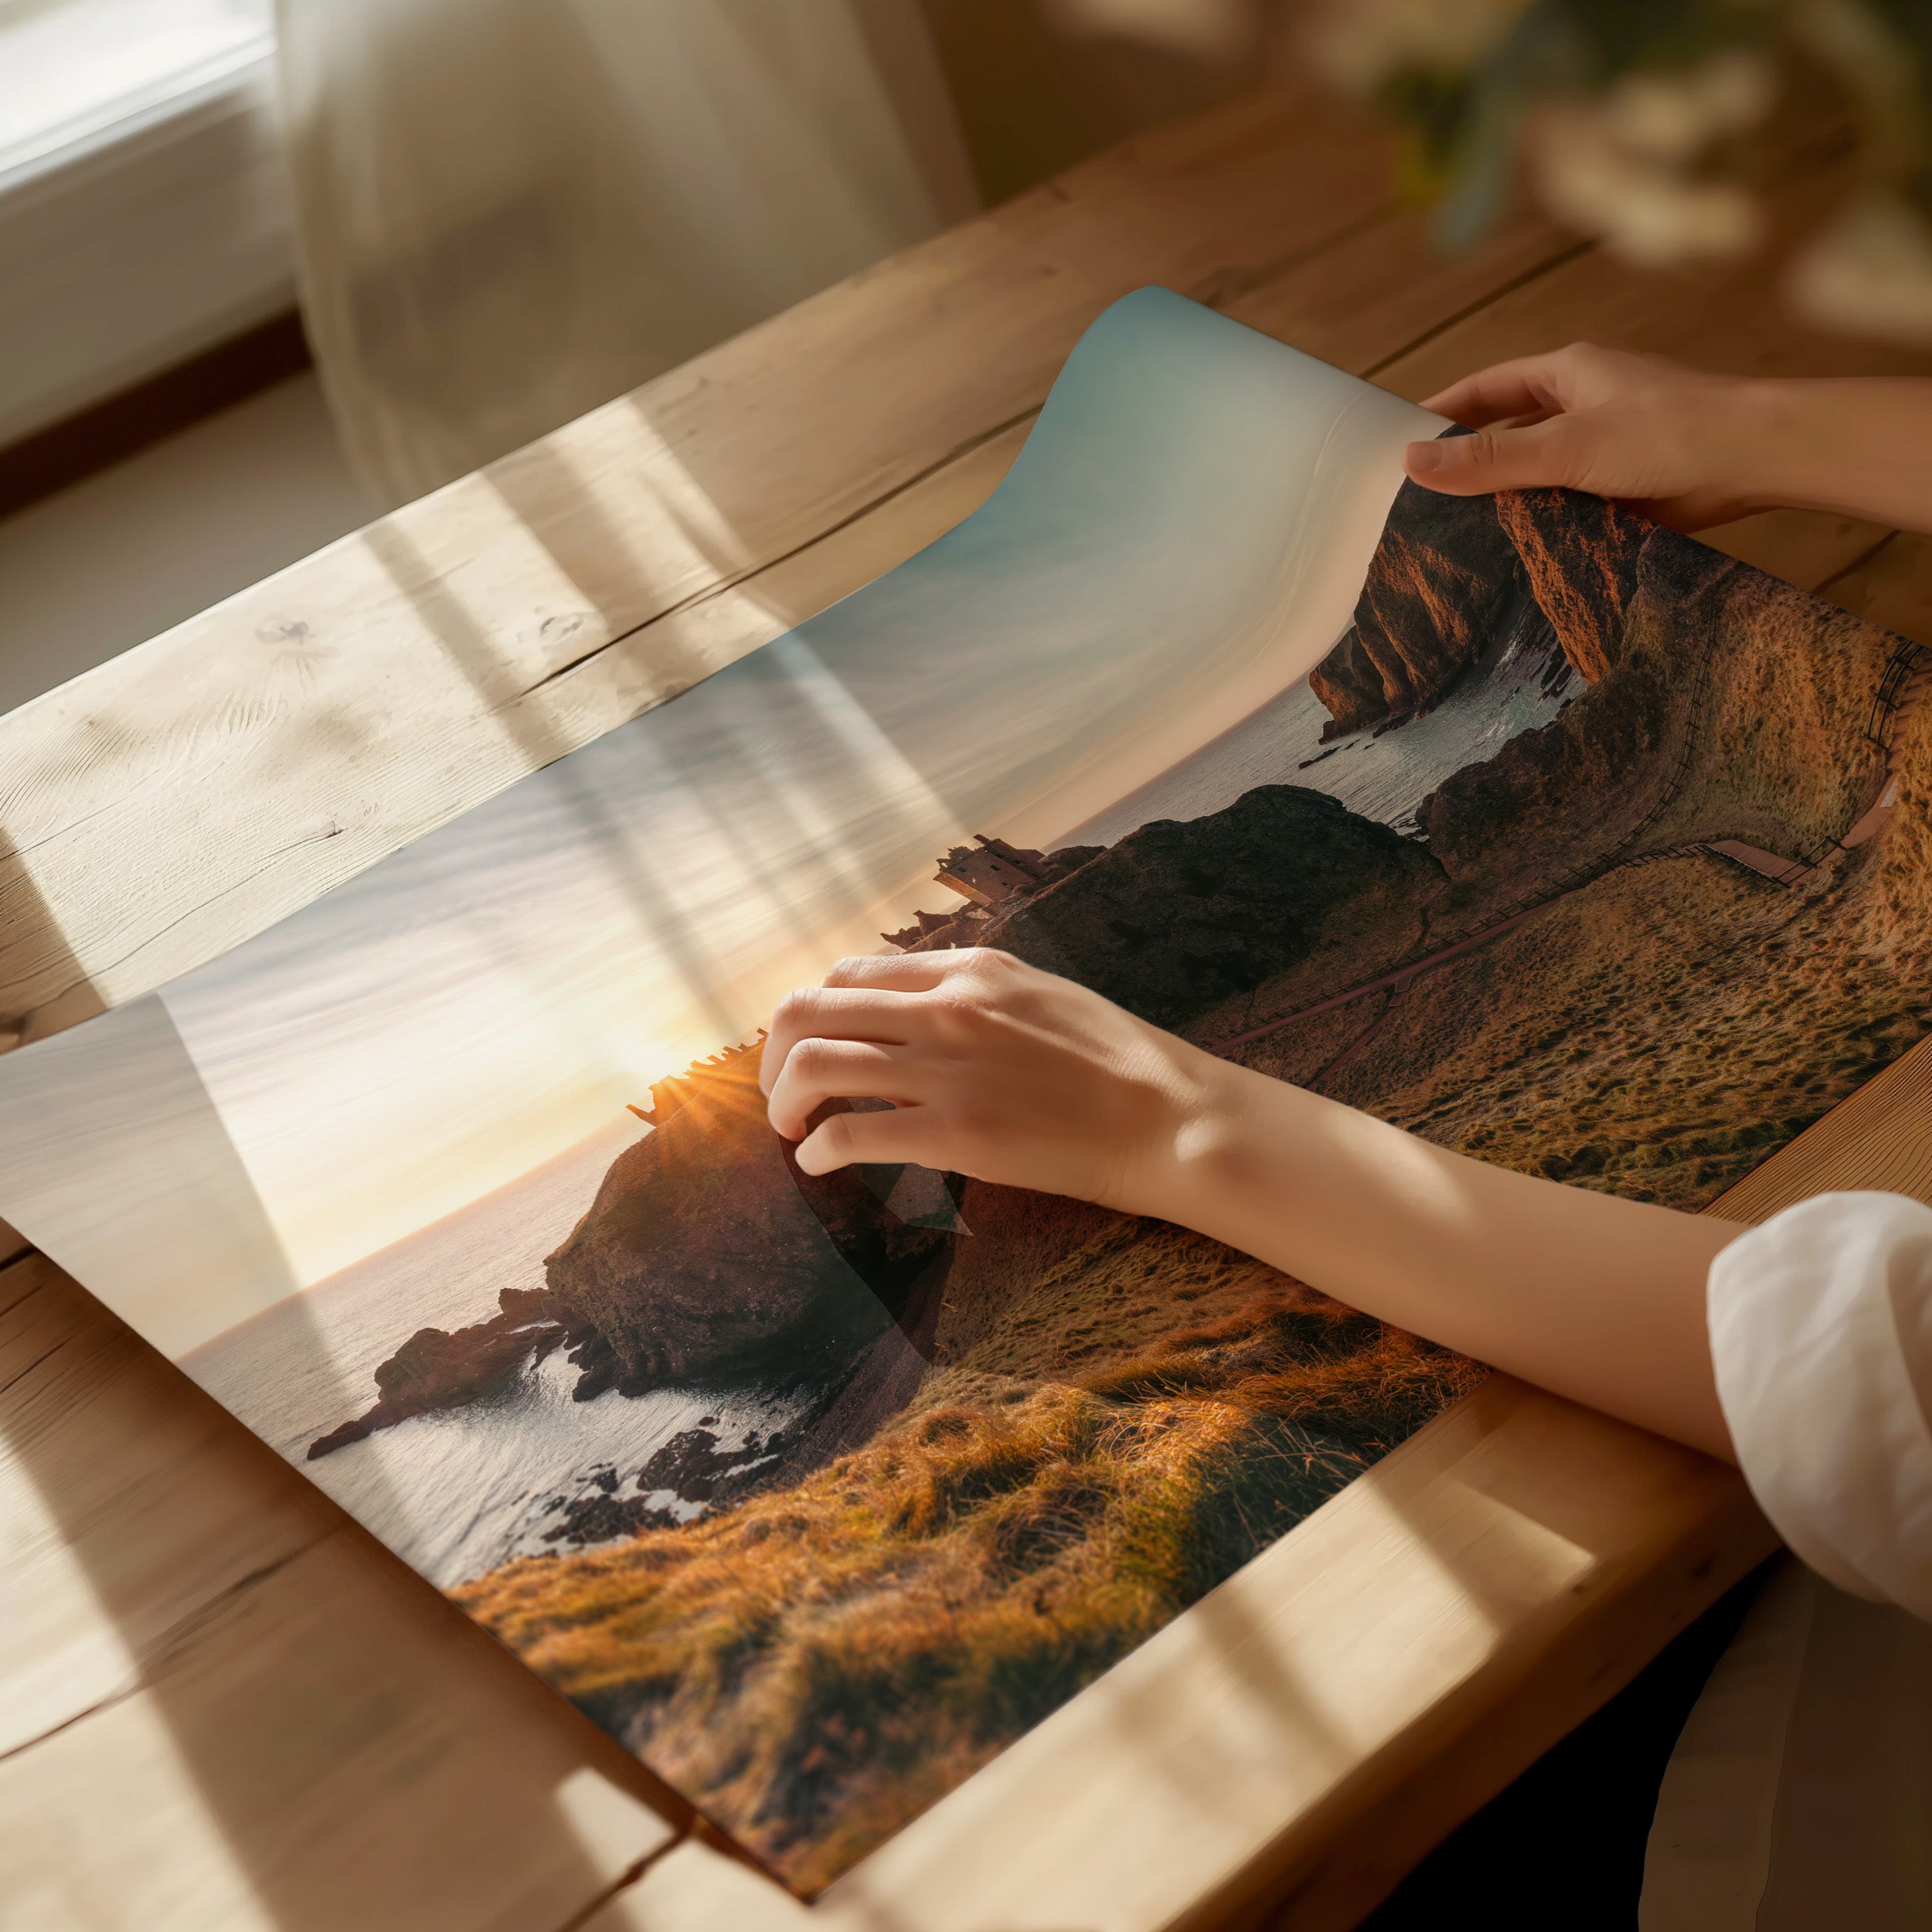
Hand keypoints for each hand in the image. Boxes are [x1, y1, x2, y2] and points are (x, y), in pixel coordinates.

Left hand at [760, 948, 1225, 1209]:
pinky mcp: (954, 1132)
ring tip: (790, 1129)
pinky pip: (849, 1132)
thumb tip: (922, 1007)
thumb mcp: (1042, 994)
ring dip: (784, 1100)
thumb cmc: (1118, 1063)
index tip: (810, 1046)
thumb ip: (977, 993)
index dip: (814, 1012)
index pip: (851, 972)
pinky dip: (818, 1149)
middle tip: (780, 1092)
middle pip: (810, 1010)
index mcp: (968, 970)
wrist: (1169, 1116)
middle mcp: (946, 1007)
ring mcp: (946, 1068)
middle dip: (775, 1054)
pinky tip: (821, 1163)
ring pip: (814, 1064)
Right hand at [1404, 342, 1768, 530]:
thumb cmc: (1671, 431)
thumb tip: (1411, 462)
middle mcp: (1585, 404)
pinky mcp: (1626, 487)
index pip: (1486, 388)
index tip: (1399, 441)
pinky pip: (1569, 504)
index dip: (1442, 412)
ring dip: (1507, 499)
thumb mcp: (1567, 445)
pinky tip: (1517, 553)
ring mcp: (1607, 447)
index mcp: (1569, 373)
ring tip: (1457, 536)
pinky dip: (1544, 524)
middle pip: (1509, 431)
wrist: (1757, 460)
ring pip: (1538, 473)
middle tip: (1420, 500)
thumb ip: (1490, 458)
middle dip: (1470, 463)